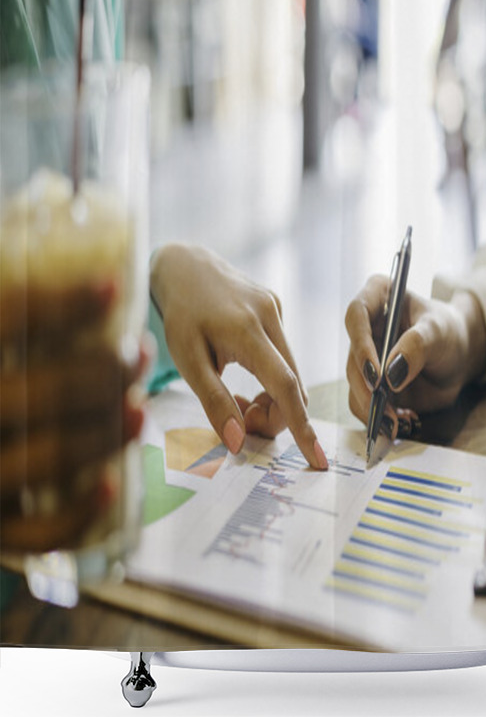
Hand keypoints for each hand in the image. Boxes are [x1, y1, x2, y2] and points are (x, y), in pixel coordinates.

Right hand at [0, 282, 145, 551]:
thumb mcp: (0, 353)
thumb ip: (23, 327)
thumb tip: (101, 282)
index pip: (3, 320)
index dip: (58, 305)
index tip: (113, 287)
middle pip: (33, 395)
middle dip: (98, 374)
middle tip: (139, 357)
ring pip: (39, 459)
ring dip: (101, 434)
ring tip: (141, 409)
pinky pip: (33, 534)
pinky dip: (76, 513)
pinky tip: (111, 484)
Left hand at [150, 243, 326, 469]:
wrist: (185, 265)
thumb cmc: (180, 314)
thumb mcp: (186, 359)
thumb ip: (214, 401)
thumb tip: (238, 441)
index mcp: (246, 330)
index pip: (285, 386)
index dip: (301, 425)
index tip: (317, 458)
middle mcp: (270, 316)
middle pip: (292, 385)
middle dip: (274, 416)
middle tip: (241, 422)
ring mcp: (277, 310)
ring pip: (291, 373)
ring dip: (272, 398)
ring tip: (237, 399)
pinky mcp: (278, 308)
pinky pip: (285, 356)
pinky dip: (270, 378)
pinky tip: (242, 371)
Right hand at [344, 275, 485, 436]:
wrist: (458, 355)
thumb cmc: (449, 332)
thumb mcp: (439, 332)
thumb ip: (416, 347)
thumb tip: (390, 375)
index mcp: (378, 297)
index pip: (356, 315)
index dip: (361, 345)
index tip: (377, 374)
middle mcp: (365, 328)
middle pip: (352, 360)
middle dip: (368, 390)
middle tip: (386, 410)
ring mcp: (365, 358)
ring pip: (355, 387)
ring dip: (373, 410)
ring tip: (399, 423)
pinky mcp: (371, 384)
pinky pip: (365, 406)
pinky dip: (380, 419)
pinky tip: (403, 422)